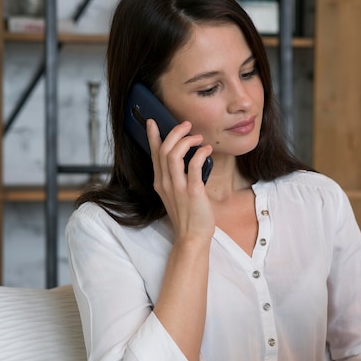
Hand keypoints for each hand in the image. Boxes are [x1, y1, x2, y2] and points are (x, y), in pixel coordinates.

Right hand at [147, 118, 214, 240]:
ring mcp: (177, 187)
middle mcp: (165, 183)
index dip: (153, 136)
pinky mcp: (192, 192)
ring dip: (186, 140)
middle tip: (187, 125)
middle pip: (163, 149)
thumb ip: (177, 179)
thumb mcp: (177, 195)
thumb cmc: (189, 217)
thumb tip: (187, 160)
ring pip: (173, 154)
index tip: (153, 122)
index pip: (154, 154)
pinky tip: (207, 150)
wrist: (192, 237)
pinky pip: (193, 166)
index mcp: (160, 183)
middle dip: (175, 132)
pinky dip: (200, 153)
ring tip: (198, 137)